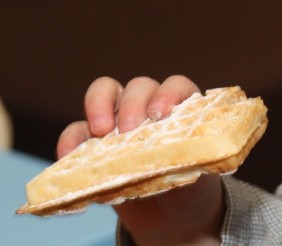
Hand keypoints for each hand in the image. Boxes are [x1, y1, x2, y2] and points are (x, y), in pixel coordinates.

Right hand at [57, 75, 224, 245]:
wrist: (169, 213)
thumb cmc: (188, 185)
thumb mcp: (195, 172)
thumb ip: (188, 158)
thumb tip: (175, 156)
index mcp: (182, 108)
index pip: (176, 86)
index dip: (168, 93)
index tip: (159, 113)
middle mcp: (150, 106)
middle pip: (139, 87)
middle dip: (133, 104)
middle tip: (128, 130)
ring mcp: (120, 120)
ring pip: (106, 92)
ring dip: (100, 104)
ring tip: (100, 130)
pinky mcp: (94, 142)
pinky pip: (77, 130)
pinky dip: (71, 138)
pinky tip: (69, 154)